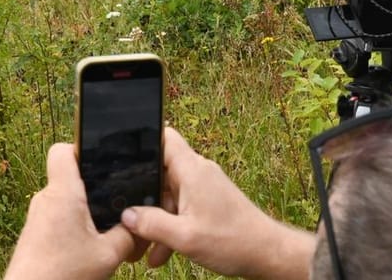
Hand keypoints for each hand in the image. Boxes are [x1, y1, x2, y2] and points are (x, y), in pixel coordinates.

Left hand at [3, 143, 137, 279]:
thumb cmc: (62, 276)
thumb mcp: (108, 256)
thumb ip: (127, 236)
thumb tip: (139, 226)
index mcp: (63, 194)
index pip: (62, 151)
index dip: (81, 148)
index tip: (102, 160)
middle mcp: (45, 200)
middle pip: (70, 178)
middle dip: (93, 189)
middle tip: (115, 204)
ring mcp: (37, 217)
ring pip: (65, 201)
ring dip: (85, 212)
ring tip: (105, 233)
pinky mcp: (35, 234)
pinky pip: (58, 219)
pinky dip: (75, 227)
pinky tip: (88, 248)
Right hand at [119, 129, 313, 279]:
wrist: (268, 254)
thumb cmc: (234, 241)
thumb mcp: (185, 237)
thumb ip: (152, 225)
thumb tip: (127, 216)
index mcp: (192, 170)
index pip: (164, 137)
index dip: (142, 144)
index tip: (123, 161)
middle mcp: (198, 173)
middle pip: (160, 172)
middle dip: (144, 197)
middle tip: (130, 219)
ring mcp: (204, 188)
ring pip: (169, 195)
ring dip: (157, 219)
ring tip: (145, 247)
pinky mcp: (209, 203)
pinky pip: (181, 208)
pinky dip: (171, 226)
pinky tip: (162, 251)